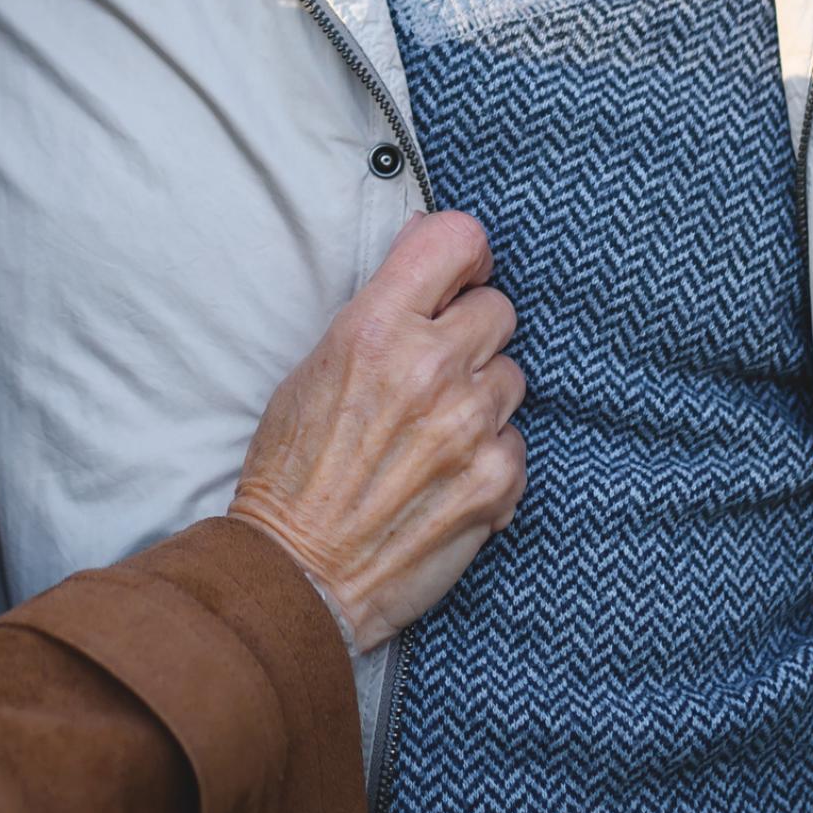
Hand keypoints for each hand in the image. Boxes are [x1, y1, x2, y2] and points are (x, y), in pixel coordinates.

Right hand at [224, 210, 525, 653]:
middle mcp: (430, 367)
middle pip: (498, 309)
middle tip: (433, 373)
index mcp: (376, 328)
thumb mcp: (315, 366)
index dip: (464, 257)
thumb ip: (380, 311)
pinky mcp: (497, 480)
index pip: (457, 240)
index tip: (457, 280)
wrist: (299, 572)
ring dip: (481, 398)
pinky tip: (445, 477)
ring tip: (432, 435)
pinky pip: (518, 440)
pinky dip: (489, 456)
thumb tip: (432, 257)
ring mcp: (470, 425)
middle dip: (471, 336)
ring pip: (512, 376)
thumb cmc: (294, 470)